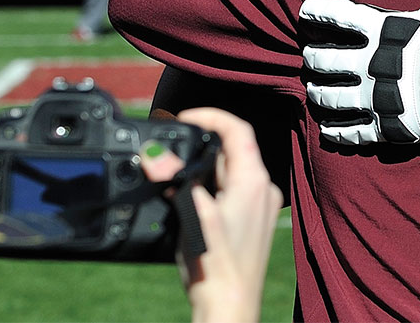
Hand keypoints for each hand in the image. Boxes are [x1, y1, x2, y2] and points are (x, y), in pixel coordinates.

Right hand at [139, 108, 281, 322]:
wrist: (229, 307)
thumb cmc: (216, 268)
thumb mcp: (191, 216)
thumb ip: (177, 180)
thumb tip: (156, 154)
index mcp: (255, 181)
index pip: (238, 130)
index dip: (211, 116)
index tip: (184, 118)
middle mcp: (263, 189)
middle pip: (233, 149)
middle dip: (200, 145)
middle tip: (169, 149)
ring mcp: (259, 206)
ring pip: (229, 171)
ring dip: (202, 167)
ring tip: (174, 176)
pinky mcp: (250, 221)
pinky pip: (230, 190)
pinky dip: (209, 186)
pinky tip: (188, 200)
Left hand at [299, 0, 419, 145]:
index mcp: (389, 28)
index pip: (337, 15)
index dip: (316, 12)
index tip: (307, 13)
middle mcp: (377, 63)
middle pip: (324, 59)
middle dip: (314, 56)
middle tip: (313, 56)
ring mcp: (382, 99)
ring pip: (329, 97)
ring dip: (317, 91)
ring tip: (315, 88)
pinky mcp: (390, 129)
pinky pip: (349, 132)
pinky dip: (333, 130)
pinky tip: (327, 127)